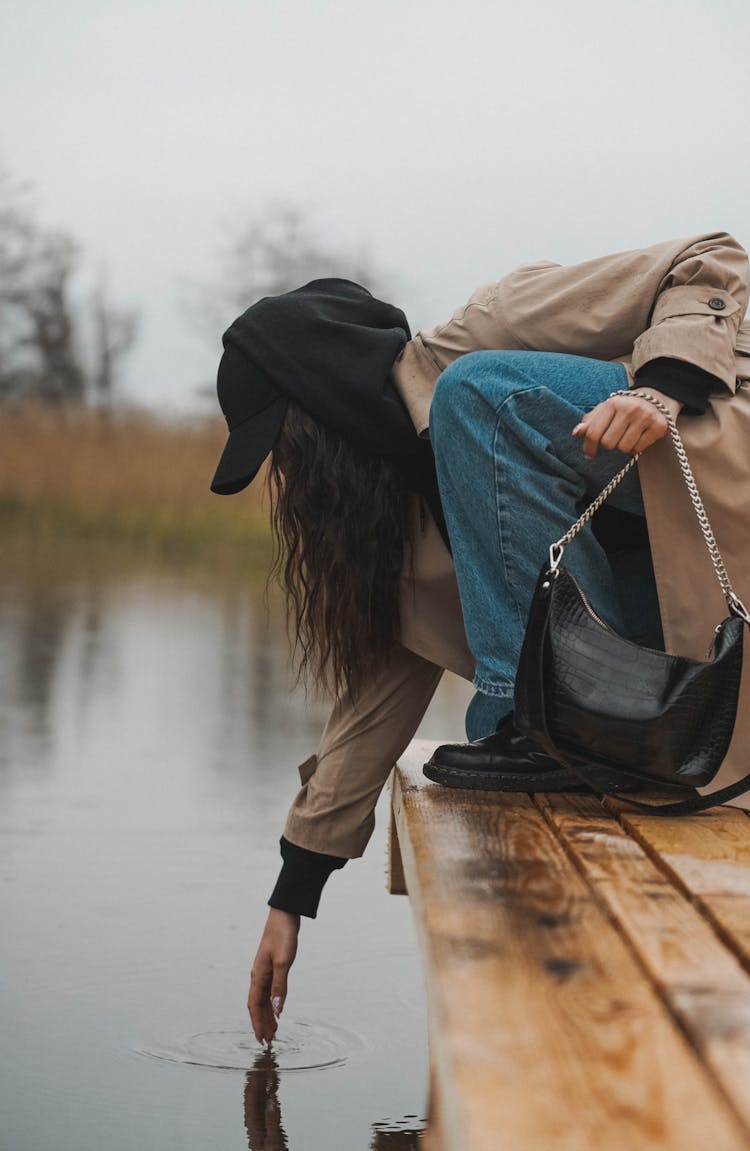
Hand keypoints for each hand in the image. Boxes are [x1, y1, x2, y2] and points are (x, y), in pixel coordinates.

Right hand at [248, 908, 300, 1043]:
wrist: (285, 915)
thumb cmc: (283, 935)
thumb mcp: (284, 962)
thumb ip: (280, 986)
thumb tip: (276, 1010)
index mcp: (258, 975)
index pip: (254, 1005)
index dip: (257, 1023)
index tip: (261, 1039)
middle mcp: (259, 975)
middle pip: (258, 1005)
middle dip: (262, 1023)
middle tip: (269, 1041)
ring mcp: (265, 970)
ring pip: (264, 999)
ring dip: (267, 1015)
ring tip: (273, 1030)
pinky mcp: (273, 966)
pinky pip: (270, 990)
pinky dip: (272, 1002)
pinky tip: (278, 1009)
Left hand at [572, 393, 675, 458]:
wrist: (652, 400)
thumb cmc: (622, 409)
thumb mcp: (604, 411)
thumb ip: (589, 422)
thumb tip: (576, 432)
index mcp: (612, 404)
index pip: (594, 432)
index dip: (588, 447)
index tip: (589, 454)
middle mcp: (629, 408)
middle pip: (608, 443)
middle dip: (609, 444)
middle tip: (615, 437)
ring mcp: (645, 417)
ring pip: (623, 448)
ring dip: (623, 447)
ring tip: (627, 436)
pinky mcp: (658, 426)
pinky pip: (638, 449)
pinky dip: (636, 447)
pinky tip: (638, 437)